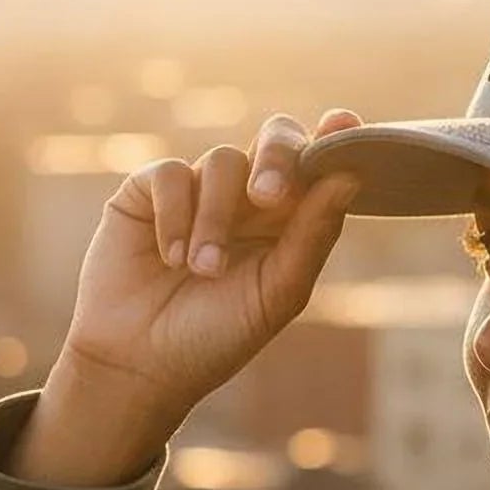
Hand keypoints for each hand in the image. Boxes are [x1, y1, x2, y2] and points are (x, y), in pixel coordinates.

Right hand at [54, 108, 363, 432]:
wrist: (139, 366)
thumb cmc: (214, 338)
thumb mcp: (275, 295)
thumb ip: (312, 237)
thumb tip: (350, 177)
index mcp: (288, 221)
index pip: (318, 165)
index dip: (333, 139)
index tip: (345, 124)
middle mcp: (246, 198)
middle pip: (275, 139)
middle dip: (277, 158)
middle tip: (268, 196)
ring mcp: (197, 190)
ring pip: (222, 161)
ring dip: (216, 219)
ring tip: (203, 270)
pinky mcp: (147, 192)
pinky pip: (169, 174)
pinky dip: (175, 215)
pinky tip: (171, 258)